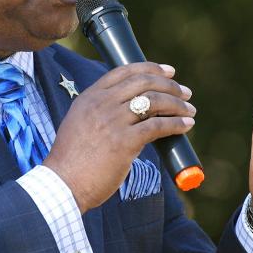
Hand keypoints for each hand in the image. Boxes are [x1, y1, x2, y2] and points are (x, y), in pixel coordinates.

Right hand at [44, 62, 195, 212]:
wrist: (63, 184)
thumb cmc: (72, 161)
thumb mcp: (79, 124)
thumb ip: (100, 113)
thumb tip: (130, 112)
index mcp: (89, 97)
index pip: (124, 71)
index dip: (150, 68)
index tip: (169, 71)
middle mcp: (101, 104)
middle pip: (143, 82)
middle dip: (169, 85)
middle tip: (185, 92)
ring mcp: (113, 122)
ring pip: (154, 102)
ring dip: (177, 105)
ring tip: (189, 111)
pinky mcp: (125, 142)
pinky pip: (157, 126)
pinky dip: (176, 124)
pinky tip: (185, 126)